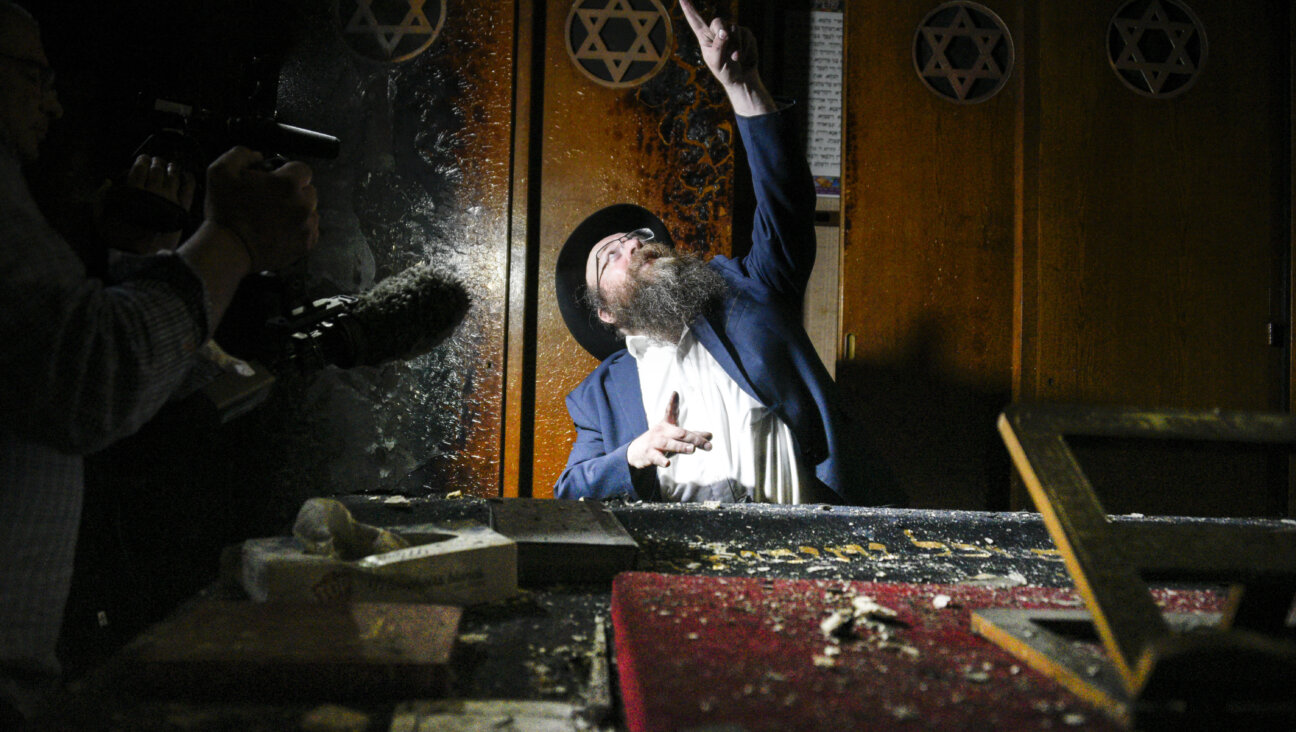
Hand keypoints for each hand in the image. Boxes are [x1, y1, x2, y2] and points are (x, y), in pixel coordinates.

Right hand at [95, 154, 196, 253]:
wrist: (145, 258)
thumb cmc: (121, 240)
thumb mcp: (102, 219)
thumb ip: (102, 199)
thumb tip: (108, 182)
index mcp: (133, 193)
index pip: (140, 168)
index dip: (142, 160)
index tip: (143, 159)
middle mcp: (153, 193)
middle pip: (157, 169)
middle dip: (157, 162)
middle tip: (156, 162)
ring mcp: (170, 200)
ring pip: (173, 175)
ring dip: (171, 168)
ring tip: (169, 167)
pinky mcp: (182, 210)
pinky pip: (188, 188)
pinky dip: (188, 178)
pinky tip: (186, 175)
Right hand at [204, 146, 318, 271]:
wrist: (228, 250)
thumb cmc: (224, 212)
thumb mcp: (221, 170)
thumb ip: (242, 154)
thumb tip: (258, 156)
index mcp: (287, 184)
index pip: (302, 169)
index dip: (288, 172)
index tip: (276, 180)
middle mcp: (303, 205)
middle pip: (308, 190)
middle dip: (294, 192)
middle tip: (272, 200)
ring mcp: (307, 226)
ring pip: (310, 211)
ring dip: (297, 211)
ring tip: (274, 217)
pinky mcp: (306, 245)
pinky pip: (310, 231)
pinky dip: (298, 229)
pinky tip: (279, 231)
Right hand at [627, 391, 712, 468]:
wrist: (636, 453)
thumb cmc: (660, 442)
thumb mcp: (674, 436)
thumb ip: (692, 436)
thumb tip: (711, 436)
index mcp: (667, 425)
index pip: (670, 412)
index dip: (672, 403)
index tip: (675, 393)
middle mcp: (661, 432)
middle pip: (680, 433)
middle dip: (693, 438)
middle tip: (707, 444)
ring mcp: (655, 443)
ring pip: (669, 444)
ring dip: (680, 446)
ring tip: (692, 449)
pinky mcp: (650, 455)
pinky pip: (656, 458)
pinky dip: (661, 460)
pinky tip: (667, 464)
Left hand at [679, 0, 757, 87]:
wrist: (742, 78)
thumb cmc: (725, 72)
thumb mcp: (717, 63)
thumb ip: (718, 47)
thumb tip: (724, 32)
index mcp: (705, 38)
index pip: (695, 21)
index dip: (689, 9)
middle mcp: (717, 32)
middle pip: (718, 21)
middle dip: (724, 35)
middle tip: (729, 52)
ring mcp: (732, 31)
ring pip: (734, 28)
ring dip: (736, 45)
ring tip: (735, 58)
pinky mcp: (745, 34)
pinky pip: (746, 34)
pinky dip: (744, 47)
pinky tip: (742, 56)